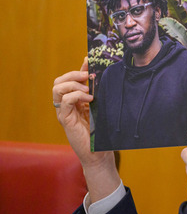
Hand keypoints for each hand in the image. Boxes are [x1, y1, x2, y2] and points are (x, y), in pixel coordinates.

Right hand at [52, 58, 119, 201]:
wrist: (99, 152)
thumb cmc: (101, 131)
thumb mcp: (102, 107)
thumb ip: (99, 93)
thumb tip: (102, 75)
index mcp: (75, 99)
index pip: (71, 78)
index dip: (79, 68)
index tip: (90, 61)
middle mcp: (67, 104)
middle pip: (59, 81)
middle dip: (73, 74)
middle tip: (88, 77)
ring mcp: (64, 111)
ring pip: (57, 88)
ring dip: (73, 84)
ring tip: (88, 90)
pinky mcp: (65, 120)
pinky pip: (64, 101)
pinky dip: (76, 96)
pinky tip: (90, 99)